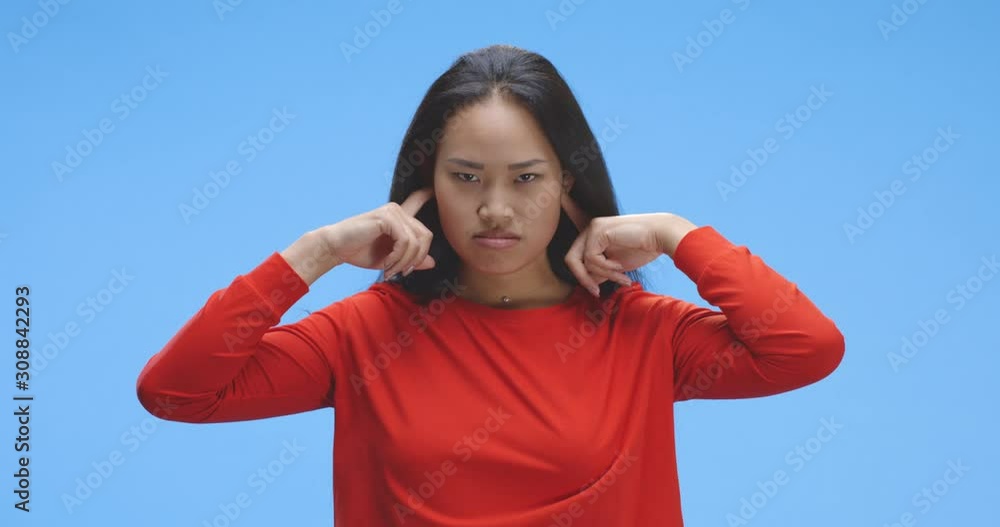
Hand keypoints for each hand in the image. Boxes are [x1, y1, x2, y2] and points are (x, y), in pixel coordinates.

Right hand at [318, 187, 435, 277]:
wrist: (336, 248)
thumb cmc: (360, 252)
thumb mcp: (391, 259)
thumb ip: (410, 259)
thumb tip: (432, 262)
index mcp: (399, 217)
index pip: (416, 201)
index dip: (426, 195)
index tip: (431, 190)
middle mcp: (398, 211)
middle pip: (425, 236)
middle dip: (416, 259)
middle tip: (401, 272)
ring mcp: (393, 211)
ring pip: (415, 242)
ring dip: (404, 262)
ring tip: (391, 270)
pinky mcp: (386, 217)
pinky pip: (405, 241)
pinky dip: (398, 257)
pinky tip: (387, 263)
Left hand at [561, 193, 696, 294]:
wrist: (661, 236)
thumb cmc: (642, 249)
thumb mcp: (615, 265)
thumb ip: (600, 271)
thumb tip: (587, 283)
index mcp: (593, 237)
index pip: (576, 260)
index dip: (583, 278)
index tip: (596, 291)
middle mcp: (590, 230)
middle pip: (571, 260)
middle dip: (584, 279)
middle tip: (596, 291)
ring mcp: (592, 228)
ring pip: (583, 261)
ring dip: (604, 274)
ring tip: (622, 276)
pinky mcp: (598, 230)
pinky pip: (592, 258)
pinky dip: (606, 267)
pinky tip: (621, 266)